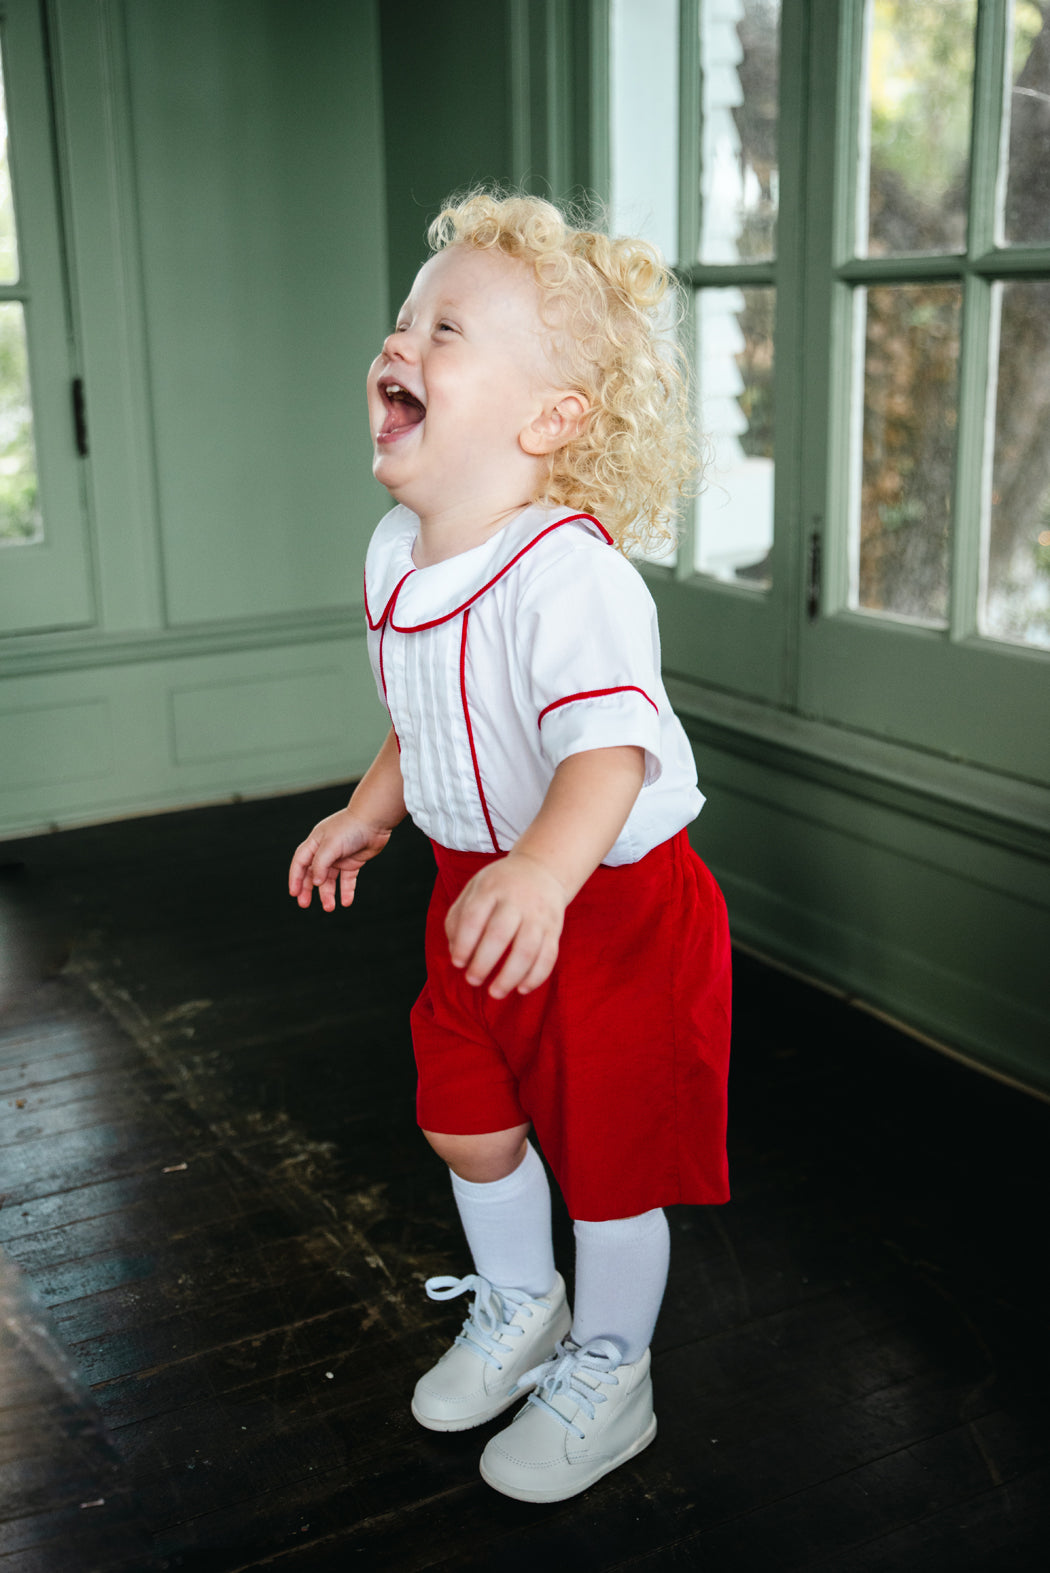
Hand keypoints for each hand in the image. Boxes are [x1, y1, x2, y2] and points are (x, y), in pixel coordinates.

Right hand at [288, 808, 391, 911]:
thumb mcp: (331, 845)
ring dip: (328, 894)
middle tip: (304, 904)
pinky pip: (347, 880)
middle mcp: (325, 851)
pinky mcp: (353, 862)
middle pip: (312, 874)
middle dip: (308, 889)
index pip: (300, 863)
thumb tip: (316, 883)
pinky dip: (346, 891)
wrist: (375, 820)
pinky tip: (346, 902)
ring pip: (329, 880)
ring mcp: (339, 857)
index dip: (295, 878)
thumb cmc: (350, 828)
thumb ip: (321, 864)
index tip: (294, 893)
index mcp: (315, 843)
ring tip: (329, 907)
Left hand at [445, 853, 567, 998]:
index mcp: (491, 888)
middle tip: (472, 980)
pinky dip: (536, 977)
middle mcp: (517, 899)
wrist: (542, 869)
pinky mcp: (554, 928)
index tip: (458, 963)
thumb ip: (458, 918)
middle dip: (483, 963)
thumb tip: (455, 953)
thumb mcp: (475, 889)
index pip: (474, 918)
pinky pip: (548, 956)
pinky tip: (521, 989)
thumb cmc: (499, 886)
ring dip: (510, 976)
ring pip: (527, 950)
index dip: (464, 945)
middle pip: (499, 935)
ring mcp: (538, 914)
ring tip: (495, 992)